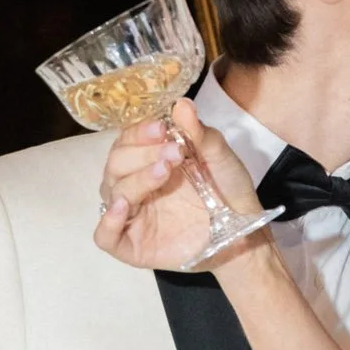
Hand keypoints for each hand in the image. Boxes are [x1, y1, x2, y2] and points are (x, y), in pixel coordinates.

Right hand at [95, 100, 266, 271]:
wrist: (244, 230)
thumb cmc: (228, 190)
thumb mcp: (219, 157)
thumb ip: (199, 134)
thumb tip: (182, 104)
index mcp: (148, 160)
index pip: (127, 141)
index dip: (139, 133)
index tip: (162, 129)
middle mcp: (135, 185)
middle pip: (116, 164)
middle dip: (141, 155)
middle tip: (173, 154)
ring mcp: (131, 216)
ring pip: (113, 192)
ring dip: (136, 179)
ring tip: (164, 171)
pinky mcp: (132, 245)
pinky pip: (105, 236)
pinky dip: (108, 222)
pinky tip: (123, 207)